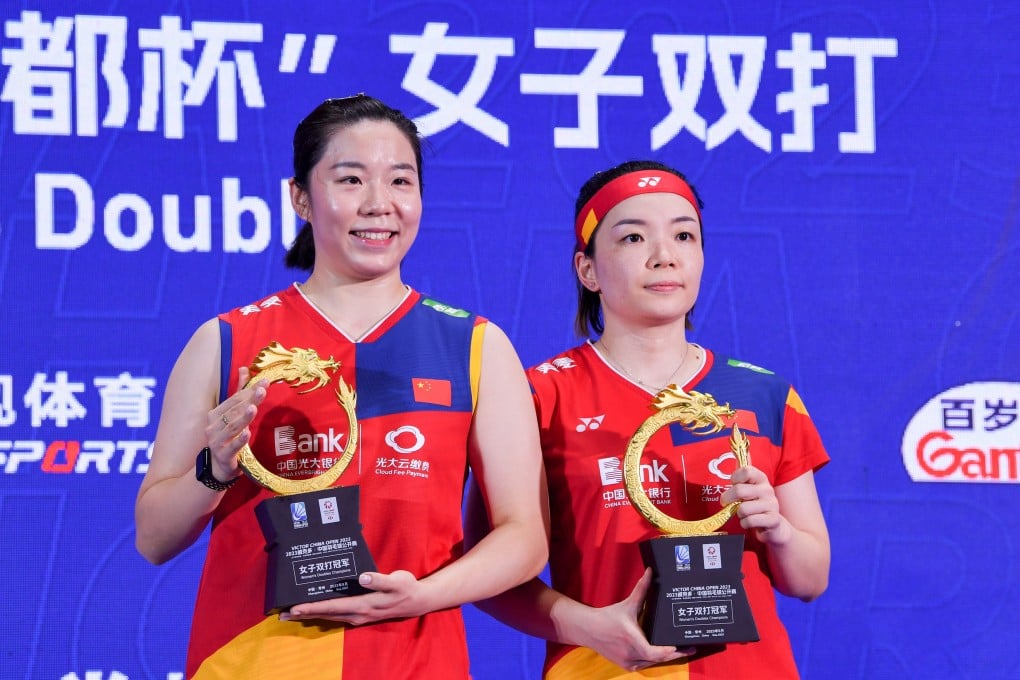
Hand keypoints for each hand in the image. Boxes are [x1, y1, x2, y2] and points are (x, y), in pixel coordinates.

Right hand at [204, 366, 267, 481]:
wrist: (219, 466)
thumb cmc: (227, 437)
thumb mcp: (232, 415)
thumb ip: (239, 393)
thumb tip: (244, 369)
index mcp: (216, 414)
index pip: (234, 400)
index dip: (248, 390)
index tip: (264, 382)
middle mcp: (213, 426)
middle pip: (234, 411)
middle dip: (248, 400)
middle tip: (262, 390)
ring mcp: (217, 441)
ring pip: (232, 427)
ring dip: (243, 417)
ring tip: (253, 407)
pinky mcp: (223, 455)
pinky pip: (232, 447)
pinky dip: (240, 440)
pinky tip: (247, 433)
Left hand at [279, 570, 425, 625]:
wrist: (417, 601)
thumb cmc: (405, 588)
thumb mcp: (397, 581)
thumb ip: (380, 580)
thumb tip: (363, 578)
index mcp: (363, 605)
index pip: (332, 607)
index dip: (313, 607)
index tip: (295, 608)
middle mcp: (358, 613)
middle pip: (326, 614)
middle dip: (305, 614)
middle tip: (282, 613)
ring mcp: (359, 616)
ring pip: (330, 616)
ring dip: (312, 615)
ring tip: (294, 613)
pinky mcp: (361, 614)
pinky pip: (338, 615)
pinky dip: (324, 613)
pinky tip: (317, 609)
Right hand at [575, 569, 693, 671]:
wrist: (588, 629)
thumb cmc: (608, 616)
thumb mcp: (627, 604)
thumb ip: (641, 588)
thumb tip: (651, 572)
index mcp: (632, 639)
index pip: (655, 653)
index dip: (670, 652)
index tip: (683, 647)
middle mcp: (631, 654)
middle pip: (658, 659)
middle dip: (674, 654)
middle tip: (688, 648)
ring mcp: (628, 662)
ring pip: (652, 663)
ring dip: (664, 657)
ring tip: (679, 650)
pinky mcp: (626, 665)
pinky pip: (644, 664)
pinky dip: (653, 660)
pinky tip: (662, 654)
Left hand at [721, 465, 790, 544]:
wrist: (774, 526)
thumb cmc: (756, 504)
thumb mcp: (749, 485)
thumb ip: (743, 469)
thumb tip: (738, 441)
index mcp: (761, 478)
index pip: (745, 470)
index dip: (735, 479)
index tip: (733, 485)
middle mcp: (768, 489)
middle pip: (739, 490)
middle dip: (728, 499)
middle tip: (728, 503)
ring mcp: (772, 504)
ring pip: (742, 509)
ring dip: (739, 514)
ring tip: (744, 514)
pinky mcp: (773, 520)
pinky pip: (749, 521)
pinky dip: (745, 524)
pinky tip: (750, 522)